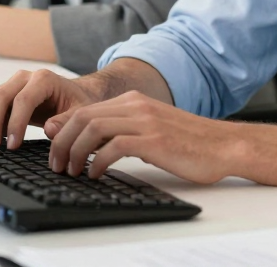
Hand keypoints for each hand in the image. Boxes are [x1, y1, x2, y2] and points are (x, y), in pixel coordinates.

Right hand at [0, 68, 112, 150]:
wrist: (72, 94)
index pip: (23, 99)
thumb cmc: (76, 103)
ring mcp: (9, 84)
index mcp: (44, 79)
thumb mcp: (80, 111)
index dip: (15, 123)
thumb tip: (50, 129)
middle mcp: (23, 78)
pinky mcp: (0, 94)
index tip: (13, 146)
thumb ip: (67, 120)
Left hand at [45, 90, 237, 183]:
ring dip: (74, 152)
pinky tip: (95, 174)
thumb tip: (84, 140)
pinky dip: (97, 161)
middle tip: (56, 165)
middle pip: (83, 116)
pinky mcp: (155, 141)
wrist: (223, 145)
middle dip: (61, 142)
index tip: (54, 150)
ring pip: (93, 128)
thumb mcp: (149, 131)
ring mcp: (146, 121)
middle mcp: (138, 106)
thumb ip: (119, 131)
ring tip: (71, 171)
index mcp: (135, 101)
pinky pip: (114, 146)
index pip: (85, 109)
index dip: (62, 130)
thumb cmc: (187, 143)